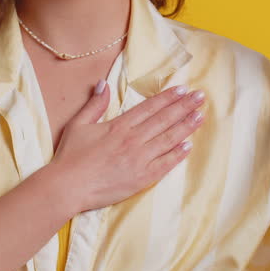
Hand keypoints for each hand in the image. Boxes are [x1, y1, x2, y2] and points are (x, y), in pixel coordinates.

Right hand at [49, 83, 205, 214]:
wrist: (68, 186)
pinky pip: (165, 164)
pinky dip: (177, 154)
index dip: (168, 98)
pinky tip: (188, 145)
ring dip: (186, 126)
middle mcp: (133, 140)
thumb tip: (103, 84)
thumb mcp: (78, 124)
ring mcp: (139, 159)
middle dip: (184, 107)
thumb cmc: (71, 156)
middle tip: (201, 96)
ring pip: (168, 139)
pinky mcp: (141, 178)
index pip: (150, 108)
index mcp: (119, 126)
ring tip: (201, 116)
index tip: (183, 90)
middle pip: (164, 120)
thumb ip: (94, 104)